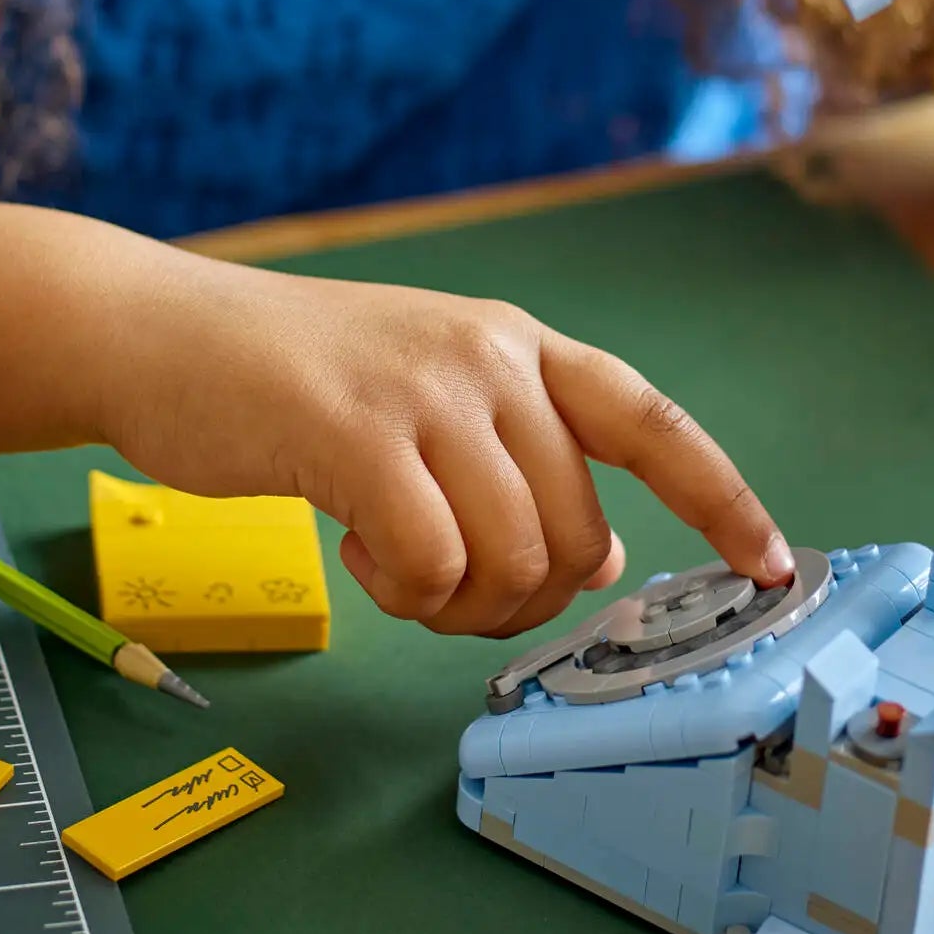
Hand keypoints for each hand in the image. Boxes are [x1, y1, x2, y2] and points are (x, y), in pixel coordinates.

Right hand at [93, 254, 792, 637]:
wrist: (161, 334)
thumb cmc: (293, 384)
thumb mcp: (426, 395)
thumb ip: (513, 457)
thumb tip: (594, 554)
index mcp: (518, 344)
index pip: (651, 421)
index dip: (722, 497)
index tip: (772, 564)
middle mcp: (489, 357)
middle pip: (576, 532)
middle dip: (523, 595)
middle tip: (443, 585)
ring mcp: (425, 389)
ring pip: (515, 558)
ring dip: (456, 598)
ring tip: (391, 560)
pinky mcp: (357, 434)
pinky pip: (435, 565)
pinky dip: (402, 590)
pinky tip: (354, 549)